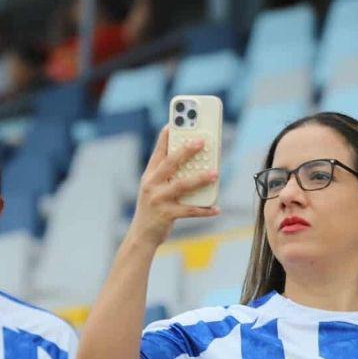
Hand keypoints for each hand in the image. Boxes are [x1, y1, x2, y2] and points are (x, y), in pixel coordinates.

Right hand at [129, 126, 220, 246]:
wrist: (141, 235)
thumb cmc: (154, 208)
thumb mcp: (155, 188)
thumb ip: (169, 174)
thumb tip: (196, 162)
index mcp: (150, 174)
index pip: (158, 151)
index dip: (167, 135)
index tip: (175, 122)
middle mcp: (151, 184)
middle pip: (170, 163)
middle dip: (186, 151)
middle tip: (202, 141)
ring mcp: (158, 199)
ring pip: (182, 185)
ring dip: (200, 179)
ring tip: (215, 174)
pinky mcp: (166, 215)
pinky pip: (189, 211)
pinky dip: (204, 210)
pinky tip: (216, 208)